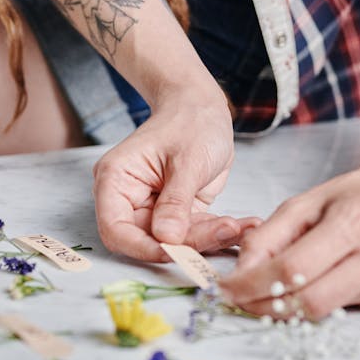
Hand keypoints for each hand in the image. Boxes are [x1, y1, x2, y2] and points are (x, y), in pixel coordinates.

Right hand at [93, 91, 259, 260]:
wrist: (204, 107)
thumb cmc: (189, 120)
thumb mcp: (187, 159)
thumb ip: (176, 201)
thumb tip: (167, 239)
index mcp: (117, 180)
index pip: (116, 230)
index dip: (142, 247)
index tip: (176, 251)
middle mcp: (131, 198)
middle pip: (150, 240)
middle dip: (189, 243)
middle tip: (226, 231)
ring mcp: (154, 207)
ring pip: (176, 242)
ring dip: (210, 239)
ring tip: (243, 226)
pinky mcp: (178, 213)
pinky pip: (194, 234)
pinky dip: (218, 232)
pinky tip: (244, 225)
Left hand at [219, 158, 359, 319]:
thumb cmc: (355, 193)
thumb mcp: (306, 201)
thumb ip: (270, 235)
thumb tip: (241, 271)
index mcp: (354, 222)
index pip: (293, 268)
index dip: (253, 282)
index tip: (226, 287)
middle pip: (308, 300)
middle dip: (264, 304)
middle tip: (238, 298)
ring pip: (322, 312)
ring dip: (283, 308)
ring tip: (261, 294)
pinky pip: (339, 309)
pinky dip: (311, 302)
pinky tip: (301, 287)